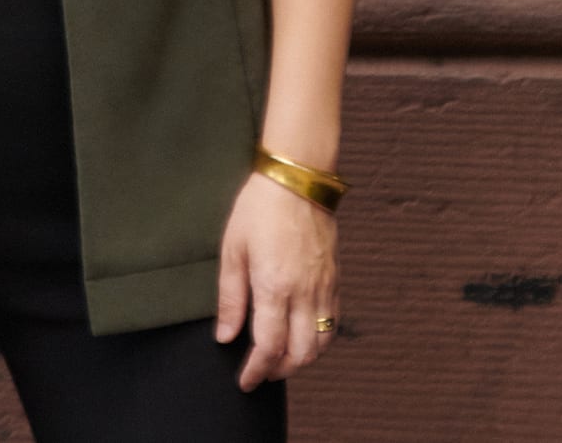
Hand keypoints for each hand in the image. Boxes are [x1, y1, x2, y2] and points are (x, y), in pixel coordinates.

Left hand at [216, 170, 338, 389]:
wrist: (297, 180)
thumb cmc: (258, 209)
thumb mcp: (233, 248)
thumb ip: (230, 297)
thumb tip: (225, 336)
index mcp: (274, 286)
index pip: (269, 346)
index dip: (256, 370)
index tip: (245, 381)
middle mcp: (304, 293)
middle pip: (300, 354)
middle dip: (279, 371)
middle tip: (260, 372)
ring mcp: (325, 288)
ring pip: (322, 344)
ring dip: (301, 360)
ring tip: (279, 358)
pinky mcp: (335, 280)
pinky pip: (333, 323)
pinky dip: (320, 340)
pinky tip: (303, 336)